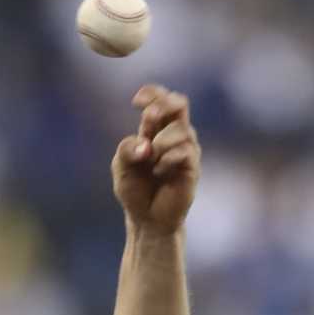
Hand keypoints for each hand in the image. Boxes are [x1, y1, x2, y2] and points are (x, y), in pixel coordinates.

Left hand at [112, 84, 200, 235]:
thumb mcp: (121, 167)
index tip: (136, 102)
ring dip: (161, 142)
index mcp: (155, 130)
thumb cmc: (135, 191)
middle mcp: (174, 135)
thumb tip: (146, 145)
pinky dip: (167, 158)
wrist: (148, 220)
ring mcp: (186, 150)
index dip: (152, 93)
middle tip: (148, 121)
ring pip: (181, 129)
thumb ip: (126, 149)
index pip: (161, 99)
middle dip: (163, 107)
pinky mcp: (193, 167)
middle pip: (180, 103)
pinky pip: (185, 150)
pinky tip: (159, 172)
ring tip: (151, 163)